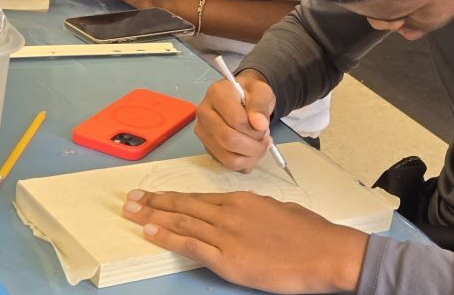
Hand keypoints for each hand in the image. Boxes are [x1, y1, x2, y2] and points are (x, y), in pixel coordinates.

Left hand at [122, 189, 367, 293]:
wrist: (323, 251)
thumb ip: (256, 210)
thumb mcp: (280, 210)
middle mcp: (229, 212)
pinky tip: (151, 233)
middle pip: (184, 206)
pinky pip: (191, 245)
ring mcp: (226, 235)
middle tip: (130, 199)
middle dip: (154, 202)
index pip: (199, 198)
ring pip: (182, 222)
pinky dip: (168, 237)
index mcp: (242, 199)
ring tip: (131, 212)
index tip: (154, 195)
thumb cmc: (308, 231)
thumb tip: (246, 213)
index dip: (173, 197)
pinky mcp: (228, 259)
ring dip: (153, 216)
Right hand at [195, 69, 276, 171]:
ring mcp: (203, 132)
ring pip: (228, 157)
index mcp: (217, 93)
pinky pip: (228, 163)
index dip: (255, 128)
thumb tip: (260, 124)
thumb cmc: (251, 94)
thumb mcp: (262, 92)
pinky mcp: (207, 147)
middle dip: (254, 145)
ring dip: (251, 155)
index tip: (265, 126)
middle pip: (229, 139)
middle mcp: (204, 113)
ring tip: (260, 143)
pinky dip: (245, 162)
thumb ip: (260, 106)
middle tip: (265, 138)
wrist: (243, 98)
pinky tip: (251, 150)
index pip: (235, 120)